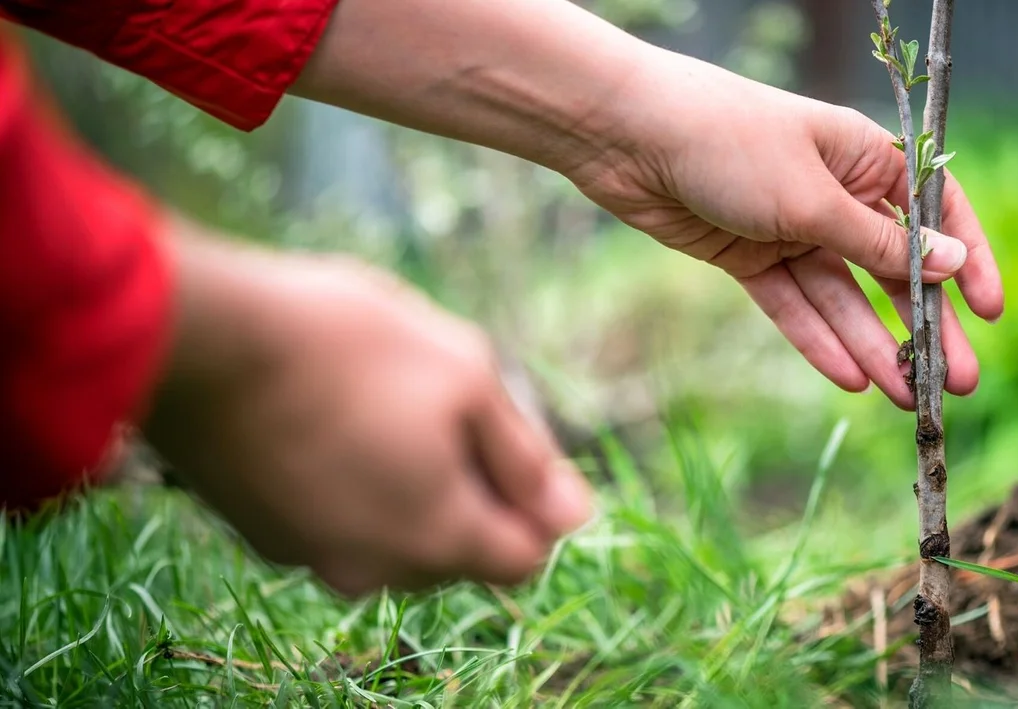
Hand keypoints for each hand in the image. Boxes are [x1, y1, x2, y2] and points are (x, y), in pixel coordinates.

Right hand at [143, 229, 591, 596]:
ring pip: (395, 536)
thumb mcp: (467, 376)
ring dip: (411, 484)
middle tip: (445, 405)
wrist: (197, 337)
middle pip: (460, 551)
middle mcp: (375, 570)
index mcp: (439, 539)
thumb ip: (527, 457)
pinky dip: (352, 484)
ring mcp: (310, 556)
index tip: (509, 440)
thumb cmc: (347, 345)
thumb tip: (577, 515)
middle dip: (473, 490)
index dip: (535, 502)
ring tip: (382, 403)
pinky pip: (337, 521)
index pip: (525, 559)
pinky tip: (331, 418)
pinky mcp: (261, 532)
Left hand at [289, 0, 1001, 409]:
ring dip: (873, 346)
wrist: (627, 138)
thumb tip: (950, 262)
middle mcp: (833, 194)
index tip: (992, 313)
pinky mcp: (747, 257)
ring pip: (842, 297)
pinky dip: (817, 340)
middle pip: (891, 269)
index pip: (935, 214)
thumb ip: (878, 240)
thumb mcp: (813, 196)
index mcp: (864, 158)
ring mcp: (789, 228)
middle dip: (924, 326)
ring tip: (905, 399)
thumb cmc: (729, 142)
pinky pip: (792, 306)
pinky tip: (851, 380)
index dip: (966, 263)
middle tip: (954, 384)